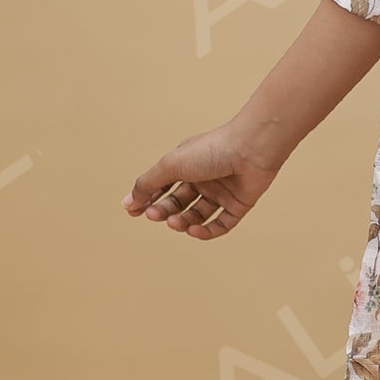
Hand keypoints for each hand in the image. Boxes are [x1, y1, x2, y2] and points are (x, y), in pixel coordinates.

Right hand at [123, 121, 281, 237]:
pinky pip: (221, 224)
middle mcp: (203, 178)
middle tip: (154, 215)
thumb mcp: (171, 165)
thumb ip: (148, 183)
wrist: (251, 148)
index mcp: (186, 164)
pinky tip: (194, 230)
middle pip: (177, 203)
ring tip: (176, 222)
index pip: (161, 186)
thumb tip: (128, 202)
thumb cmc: (211, 150)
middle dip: (164, 211)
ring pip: (197, 215)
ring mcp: (222, 192)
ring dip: (183, 222)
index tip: (133, 212)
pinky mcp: (239, 204)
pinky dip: (206, 231)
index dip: (147, 199)